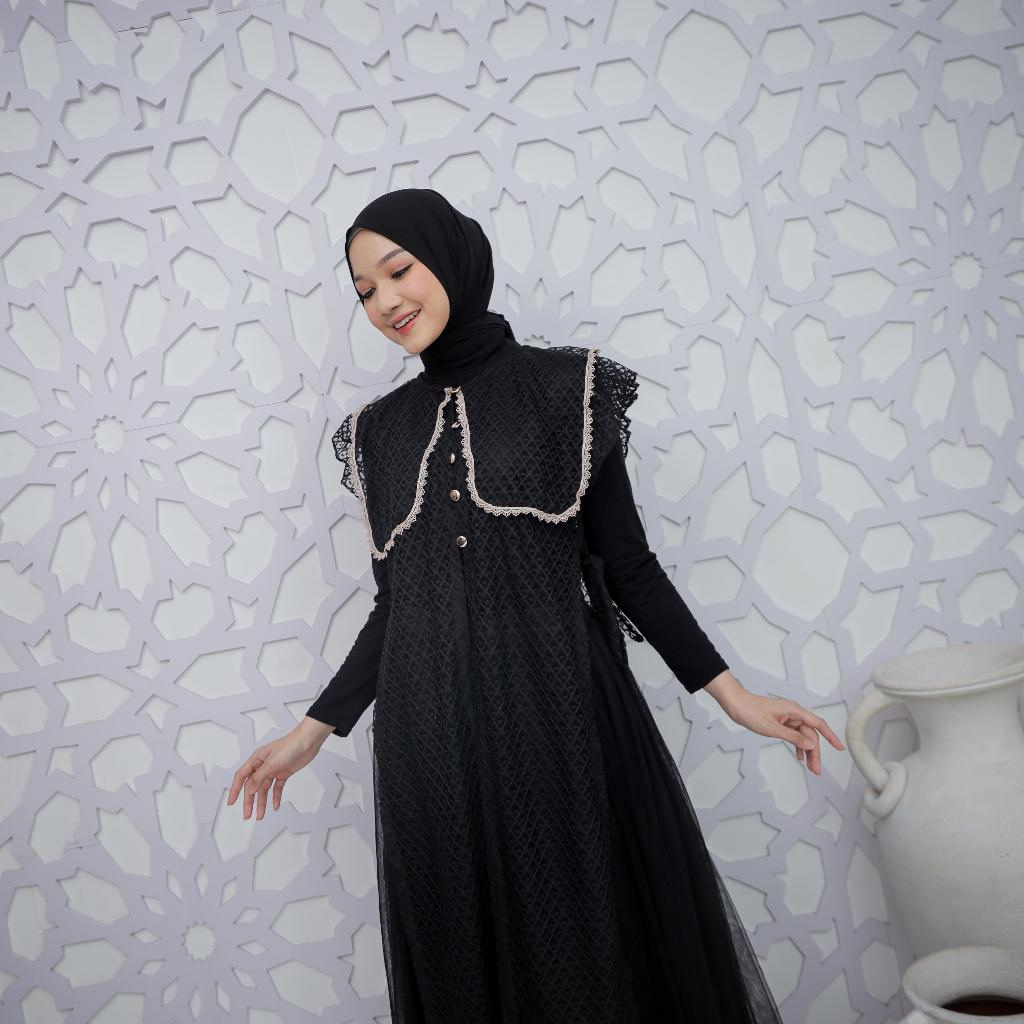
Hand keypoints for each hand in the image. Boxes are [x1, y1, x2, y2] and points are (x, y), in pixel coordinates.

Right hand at [227, 719, 331, 819]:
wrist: (308, 742)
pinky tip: (275, 805)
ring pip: (264, 789)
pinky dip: (276, 797)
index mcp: (256, 759)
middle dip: (249, 801)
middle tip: (247, 815)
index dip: (235, 790)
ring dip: (262, 802)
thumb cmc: (290, 745)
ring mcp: (274, 769)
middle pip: (252, 786)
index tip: (231, 802)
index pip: (241, 777)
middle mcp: (263, 765)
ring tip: (260, 815)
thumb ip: (258, 777)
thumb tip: (248, 790)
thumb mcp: (271, 763)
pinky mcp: (284, 773)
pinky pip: (277, 788)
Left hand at [719, 688, 844, 775]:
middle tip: (816, 769)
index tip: (840, 748)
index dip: (831, 737)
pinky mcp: (781, 722)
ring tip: (810, 767)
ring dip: (807, 751)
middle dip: (815, 752)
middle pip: (811, 734)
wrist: (736, 704)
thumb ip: (793, 737)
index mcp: (794, 710)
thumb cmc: (751, 711)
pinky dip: (798, 745)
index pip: (818, 724)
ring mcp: (788, 718)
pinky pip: (795, 735)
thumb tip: (811, 743)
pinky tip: (799, 756)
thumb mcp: (772, 728)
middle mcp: (794, 713)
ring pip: (803, 736)